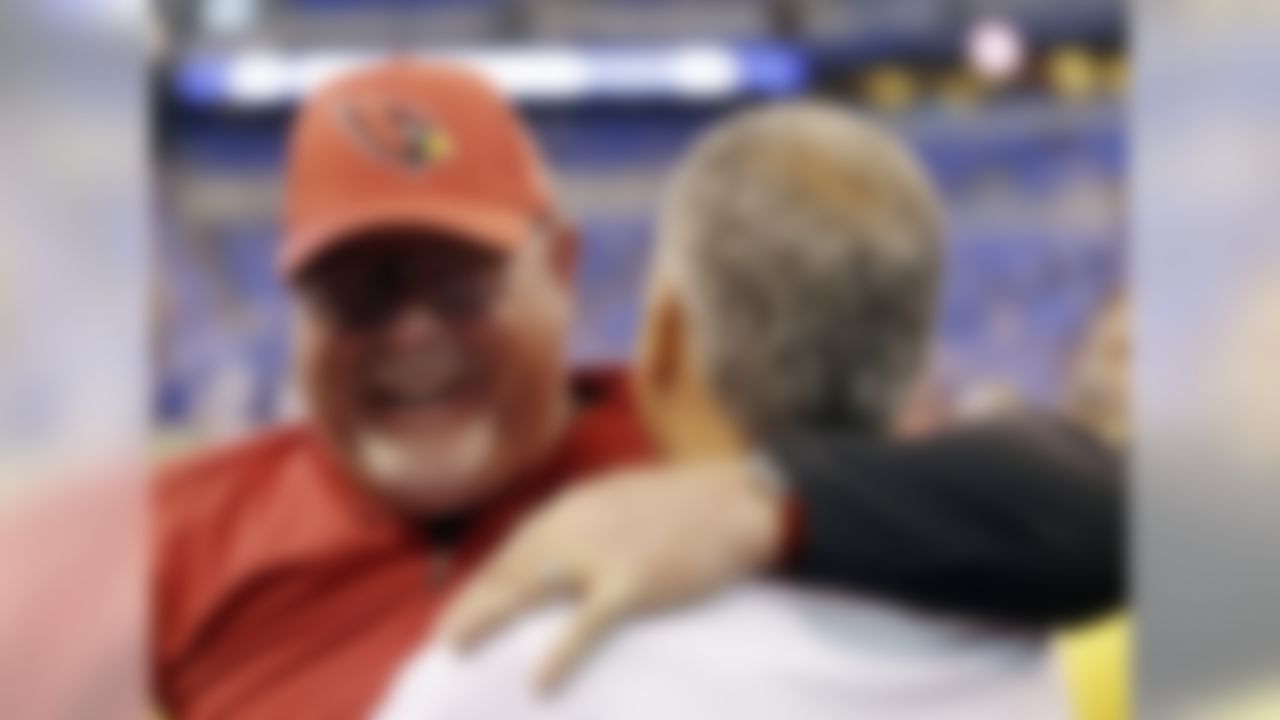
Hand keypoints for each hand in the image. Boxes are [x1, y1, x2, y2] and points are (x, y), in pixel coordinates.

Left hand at [440, 460, 785, 692]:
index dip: (485, 578)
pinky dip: (561, 650)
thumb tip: (558, 554)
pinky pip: (588, 622)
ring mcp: (602, 552)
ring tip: (458, 647)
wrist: (738, 503)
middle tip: (443, 637)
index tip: (460, 605)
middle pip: (511, 566)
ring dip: (490, 617)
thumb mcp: (624, 498)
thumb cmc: (688, 507)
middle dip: (473, 601)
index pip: (516, 545)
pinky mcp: (633, 582)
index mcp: (576, 504)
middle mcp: (577, 523)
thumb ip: (588, 519)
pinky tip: (539, 678)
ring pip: (532, 588)